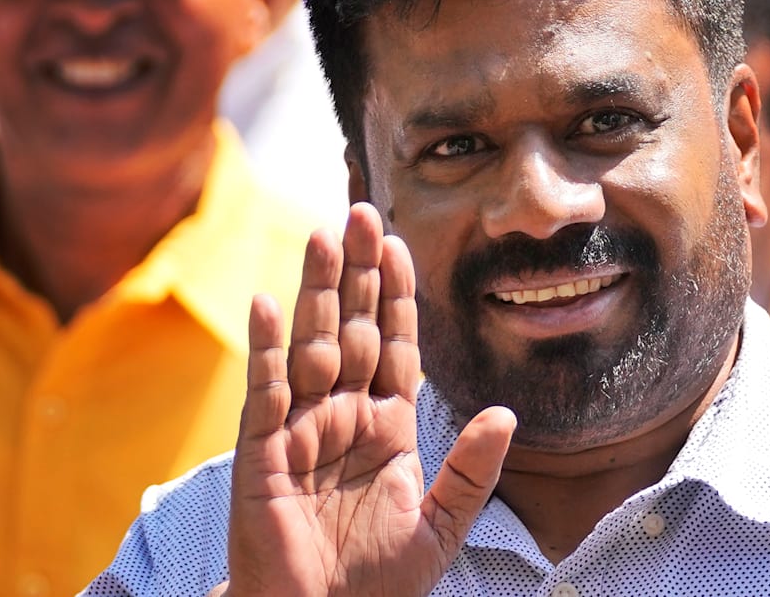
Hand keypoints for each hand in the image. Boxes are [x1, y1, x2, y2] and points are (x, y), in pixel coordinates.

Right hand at [220, 203, 516, 596]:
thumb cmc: (376, 584)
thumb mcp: (441, 527)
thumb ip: (472, 470)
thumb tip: (507, 413)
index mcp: (386, 427)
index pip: (395, 346)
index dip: (397, 296)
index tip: (400, 244)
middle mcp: (342, 417)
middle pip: (353, 329)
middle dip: (357, 272)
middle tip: (359, 210)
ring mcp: (299, 430)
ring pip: (312, 345)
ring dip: (318, 291)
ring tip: (323, 234)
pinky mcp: (261, 454)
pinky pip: (266, 392)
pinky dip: (266, 349)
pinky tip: (268, 303)